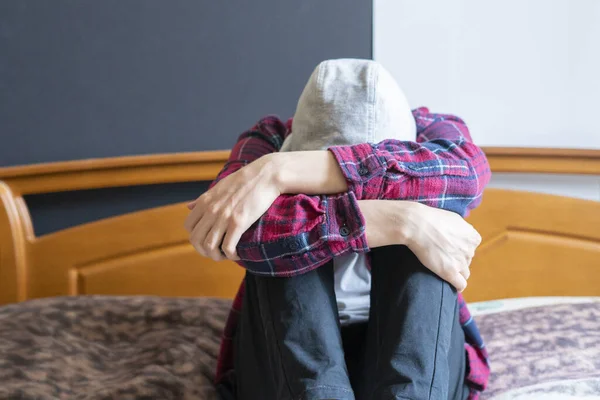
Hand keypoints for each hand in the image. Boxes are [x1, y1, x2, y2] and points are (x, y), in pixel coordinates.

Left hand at [184, 154, 280, 260]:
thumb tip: (188, 207)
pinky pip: (227, 247)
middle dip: (204, 251)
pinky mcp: (238, 222)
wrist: (266, 175)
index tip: (208, 240)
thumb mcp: (219, 187)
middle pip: (196, 240)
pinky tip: (238, 254)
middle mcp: (211, 209)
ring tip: (227, 255)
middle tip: (217, 253)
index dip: (196, 237)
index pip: (188, 227)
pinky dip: (231, 256)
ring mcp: (224, 216)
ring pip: (209, 247)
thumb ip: (203, 199)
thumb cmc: (245, 180)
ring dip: (216, 256)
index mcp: (205, 201)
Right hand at [359, 200, 480, 291]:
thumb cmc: (432, 219)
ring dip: (455, 272)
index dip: (460, 249)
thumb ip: (462, 230)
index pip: (471, 248)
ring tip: (442, 268)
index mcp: (473, 237)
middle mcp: (470, 250)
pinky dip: (456, 286)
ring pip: (464, 273)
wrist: (417, 225)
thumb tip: (462, 236)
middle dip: (457, 259)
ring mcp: (461, 262)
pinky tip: (451, 284)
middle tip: (442, 256)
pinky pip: (460, 285)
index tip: (449, 247)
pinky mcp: (450, 273)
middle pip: (467, 260)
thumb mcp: (454, 219)